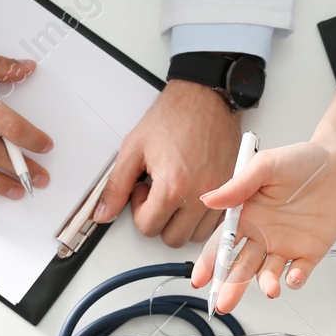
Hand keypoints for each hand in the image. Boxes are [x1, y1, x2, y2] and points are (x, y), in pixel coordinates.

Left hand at [92, 80, 241, 247]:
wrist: (205, 96)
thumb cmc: (174, 116)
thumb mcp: (134, 149)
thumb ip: (116, 186)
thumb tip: (103, 213)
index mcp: (175, 185)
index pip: (148, 227)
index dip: (139, 210)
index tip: (143, 189)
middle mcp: (201, 194)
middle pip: (173, 238)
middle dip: (160, 220)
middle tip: (158, 192)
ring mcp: (220, 193)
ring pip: (195, 235)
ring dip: (181, 221)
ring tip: (175, 192)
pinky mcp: (233, 190)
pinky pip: (215, 222)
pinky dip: (202, 216)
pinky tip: (192, 194)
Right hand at [191, 141, 335, 312]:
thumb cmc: (303, 160)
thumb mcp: (266, 166)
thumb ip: (238, 186)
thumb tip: (208, 200)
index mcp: (247, 216)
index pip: (221, 244)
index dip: (209, 263)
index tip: (200, 279)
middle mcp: (263, 234)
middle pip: (241, 267)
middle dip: (231, 286)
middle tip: (223, 303)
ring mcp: (285, 245)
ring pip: (268, 273)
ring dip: (266, 283)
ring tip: (269, 289)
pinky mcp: (310, 252)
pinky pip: (299, 272)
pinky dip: (294, 279)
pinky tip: (291, 279)